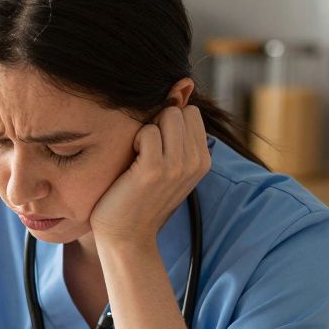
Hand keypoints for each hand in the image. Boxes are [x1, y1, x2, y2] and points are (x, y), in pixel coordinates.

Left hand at [89, 105, 210, 246]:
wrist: (126, 236)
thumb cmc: (139, 198)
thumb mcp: (167, 168)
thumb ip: (176, 138)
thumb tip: (176, 92)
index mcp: (202, 160)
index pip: (190, 113)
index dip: (168, 121)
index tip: (155, 146)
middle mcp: (195, 162)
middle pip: (180, 110)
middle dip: (158, 122)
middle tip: (144, 151)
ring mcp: (177, 166)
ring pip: (167, 115)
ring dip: (146, 130)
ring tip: (138, 157)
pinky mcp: (154, 170)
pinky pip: (147, 131)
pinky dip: (135, 140)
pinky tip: (130, 162)